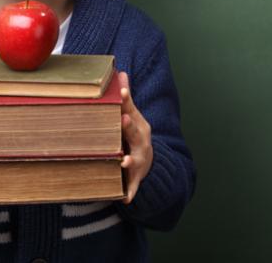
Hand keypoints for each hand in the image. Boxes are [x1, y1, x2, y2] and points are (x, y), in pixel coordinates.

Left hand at [119, 71, 153, 203]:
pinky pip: (134, 186)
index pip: (131, 110)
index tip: (122, 92)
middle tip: (123, 119)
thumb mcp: (132, 115)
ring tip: (123, 161)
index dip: (126, 101)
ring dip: (130, 160)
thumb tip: (120, 72)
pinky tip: (125, 198)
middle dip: (129, 126)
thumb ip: (125, 97)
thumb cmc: (134, 134)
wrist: (151, 163)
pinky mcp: (136, 178)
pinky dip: (130, 192)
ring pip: (135, 159)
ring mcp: (140, 159)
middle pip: (135, 132)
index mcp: (138, 124)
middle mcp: (141, 141)